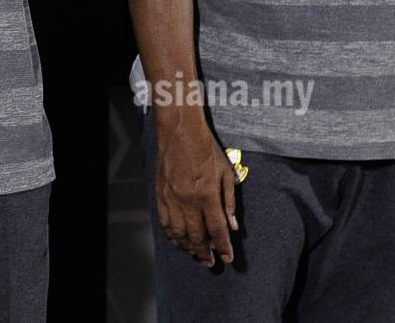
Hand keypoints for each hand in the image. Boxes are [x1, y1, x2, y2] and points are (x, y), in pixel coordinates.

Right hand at [154, 113, 238, 267]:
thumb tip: (233, 226)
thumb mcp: (226, 173)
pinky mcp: (160, 194)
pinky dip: (171, 234)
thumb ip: (229, 201)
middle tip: (210, 263)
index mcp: (207, 195)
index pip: (217, 229)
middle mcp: (187, 200)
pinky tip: (178, 240)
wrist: (179, 131)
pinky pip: (164, 221)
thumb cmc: (205, 149)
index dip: (223, 247)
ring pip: (178, 232)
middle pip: (196, 235)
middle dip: (204, 252)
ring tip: (195, 254)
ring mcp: (171, 198)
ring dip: (187, 247)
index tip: (227, 259)